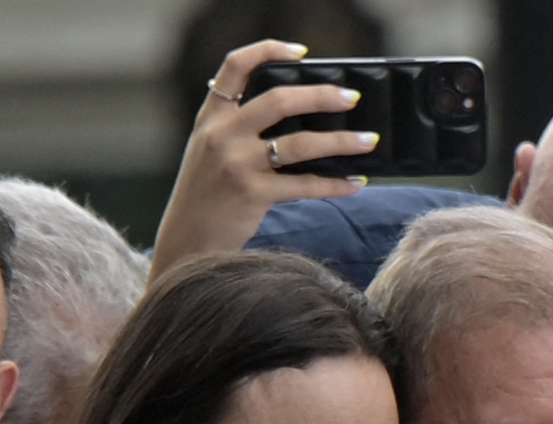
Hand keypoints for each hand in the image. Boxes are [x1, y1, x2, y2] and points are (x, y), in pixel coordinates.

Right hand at [150, 40, 381, 277]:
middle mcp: (223, 135)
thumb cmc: (204, 197)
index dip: (268, 50)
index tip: (301, 53)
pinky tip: (355, 182)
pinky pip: (305, 184)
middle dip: (322, 96)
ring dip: (341, 141)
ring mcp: (238, 164)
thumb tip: (298, 117)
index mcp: (212, 118)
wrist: (185, 243)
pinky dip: (335, 184)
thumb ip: (237, 128)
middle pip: (279, 99)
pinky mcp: (253, 194)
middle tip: (350, 98)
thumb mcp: (208, 151)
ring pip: (300, 143)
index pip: (235, 67)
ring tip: (368, 139)